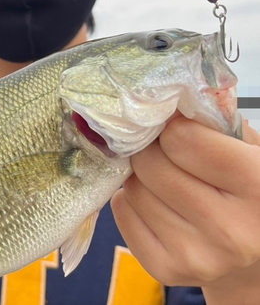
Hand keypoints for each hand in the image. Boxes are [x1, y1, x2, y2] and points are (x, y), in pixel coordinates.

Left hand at [111, 116, 259, 304]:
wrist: (253, 257)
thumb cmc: (247, 192)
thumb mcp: (248, 151)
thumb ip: (215, 124)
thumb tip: (166, 99)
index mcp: (257, 187)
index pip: (181, 139)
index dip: (171, 128)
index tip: (172, 127)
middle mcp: (230, 230)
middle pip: (150, 164)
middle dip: (150, 150)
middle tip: (160, 150)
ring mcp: (198, 256)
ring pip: (133, 188)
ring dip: (140, 176)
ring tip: (163, 180)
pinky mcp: (167, 270)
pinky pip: (122, 213)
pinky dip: (129, 200)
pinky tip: (154, 202)